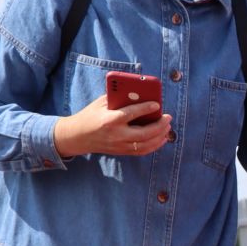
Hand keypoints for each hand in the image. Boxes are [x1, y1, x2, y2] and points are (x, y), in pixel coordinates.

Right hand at [52, 92, 171, 158]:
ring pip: (145, 144)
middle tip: (168, 117)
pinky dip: (154, 145)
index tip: (157, 104)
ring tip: (168, 127)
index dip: (145, 109)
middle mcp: (116, 135)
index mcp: (109, 120)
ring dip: (160, 136)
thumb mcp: (101, 103)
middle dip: (159, 126)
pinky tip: (162, 138)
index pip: (131, 114)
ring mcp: (119, 146)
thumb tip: (140, 93)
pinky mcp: (121, 152)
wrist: (77, 136)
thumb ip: (119, 98)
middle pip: (143, 133)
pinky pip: (142, 151)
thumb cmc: (91, 115)